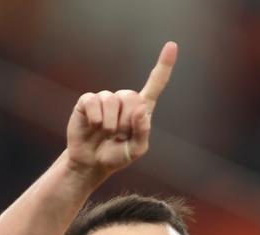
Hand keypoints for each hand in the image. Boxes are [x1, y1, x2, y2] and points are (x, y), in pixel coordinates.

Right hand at [67, 41, 176, 177]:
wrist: (91, 163)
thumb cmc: (116, 155)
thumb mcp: (135, 150)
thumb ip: (143, 132)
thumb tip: (142, 109)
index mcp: (140, 109)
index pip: (155, 85)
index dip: (164, 66)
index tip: (172, 46)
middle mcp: (124, 100)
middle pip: (132, 97)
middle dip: (127, 122)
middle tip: (119, 136)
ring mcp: (105, 99)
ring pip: (113, 101)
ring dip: (111, 124)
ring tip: (107, 134)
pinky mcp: (88, 101)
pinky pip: (94, 102)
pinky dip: (96, 118)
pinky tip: (94, 126)